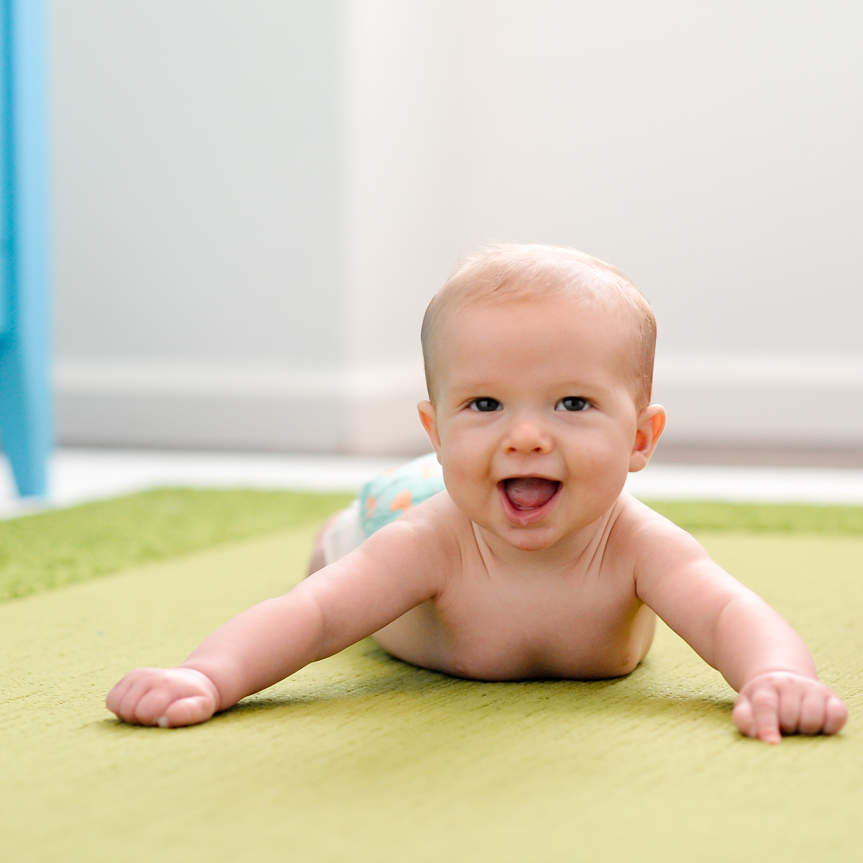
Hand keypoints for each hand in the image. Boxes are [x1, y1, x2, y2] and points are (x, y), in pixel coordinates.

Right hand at [106, 667, 220, 727]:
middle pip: (126, 708)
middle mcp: (150, 676)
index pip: (144, 710)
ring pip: (115, 703)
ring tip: (147, 710)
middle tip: (155, 716)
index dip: (151, 720)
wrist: (194, 681)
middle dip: (137, 718)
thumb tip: (162, 720)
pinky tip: (138, 705)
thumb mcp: (202, 708)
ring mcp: (138, 675)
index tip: (163, 719)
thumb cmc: (197, 700)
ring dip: (127, 713)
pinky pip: (111, 698)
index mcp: (167, 685)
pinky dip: (120, 706)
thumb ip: (186, 713)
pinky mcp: (129, 677)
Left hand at [732, 671, 847, 743]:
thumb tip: (757, 735)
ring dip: (806, 729)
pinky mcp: (831, 696)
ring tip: (798, 725)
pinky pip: (838, 714)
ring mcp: (812, 688)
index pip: (765, 706)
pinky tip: (820, 726)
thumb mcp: (747, 705)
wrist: (783, 679)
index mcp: (766, 687)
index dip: (767, 725)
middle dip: (786, 728)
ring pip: (813, 717)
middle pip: (790, 715)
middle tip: (784, 726)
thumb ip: (745, 720)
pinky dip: (831, 725)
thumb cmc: (764, 701)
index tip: (771, 743)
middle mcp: (789, 684)